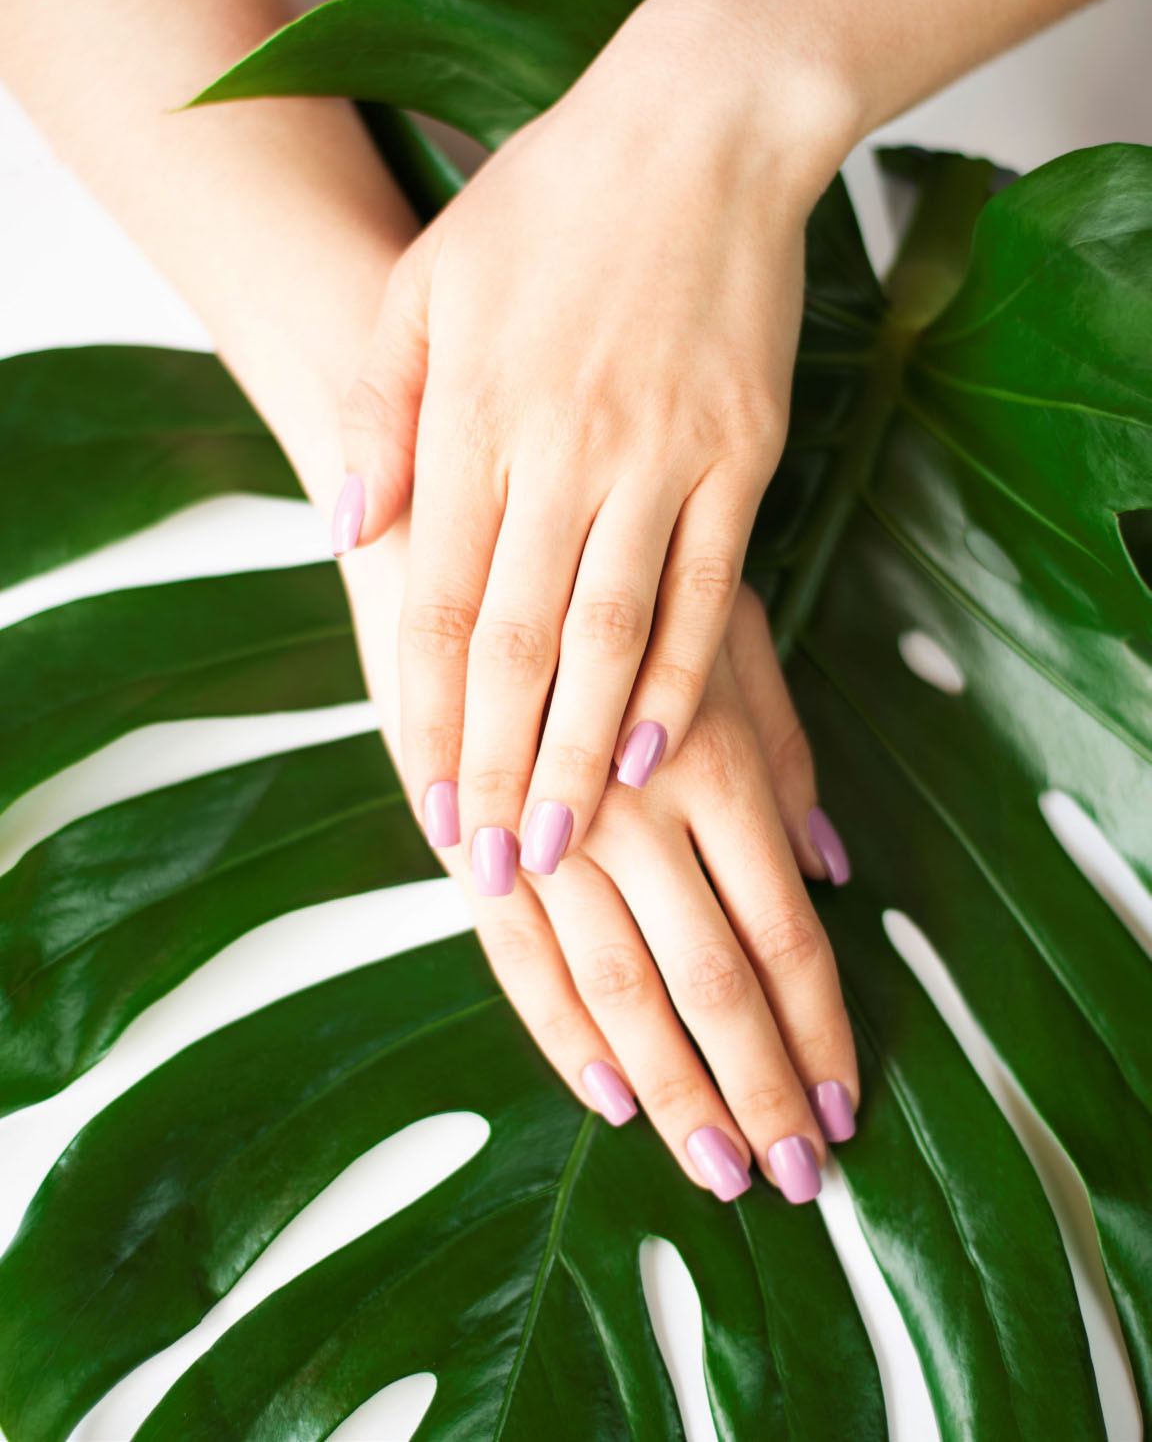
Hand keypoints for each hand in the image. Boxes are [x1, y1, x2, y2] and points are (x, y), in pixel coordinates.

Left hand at [330, 0, 850, 892]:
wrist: (695, 130)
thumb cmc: (543, 208)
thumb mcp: (423, 288)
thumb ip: (379, 416)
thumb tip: (348, 536)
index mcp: (477, 419)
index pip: (439, 603)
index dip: (430, 716)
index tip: (424, 808)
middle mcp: (566, 451)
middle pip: (522, 642)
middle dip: (502, 765)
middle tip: (493, 868)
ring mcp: (662, 458)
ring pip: (615, 635)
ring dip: (586, 750)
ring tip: (565, 842)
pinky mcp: (741, 458)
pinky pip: (712, 591)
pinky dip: (685, 678)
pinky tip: (661, 751)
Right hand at [343, 528, 856, 1201]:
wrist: (446, 543)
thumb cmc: (604, 581)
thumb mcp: (719, 634)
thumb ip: (781, 749)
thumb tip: (836, 862)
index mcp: (713, 760)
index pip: (784, 928)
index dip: (819, 1027)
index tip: (845, 1103)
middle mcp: (639, 811)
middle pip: (713, 979)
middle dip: (760, 1086)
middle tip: (798, 1179)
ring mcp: (548, 834)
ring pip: (622, 989)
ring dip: (674, 1087)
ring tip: (716, 1167)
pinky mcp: (471, 846)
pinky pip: (520, 964)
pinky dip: (566, 1036)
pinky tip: (607, 1095)